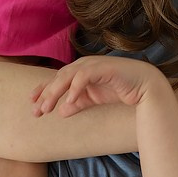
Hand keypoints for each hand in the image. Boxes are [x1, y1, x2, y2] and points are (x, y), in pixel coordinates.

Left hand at [32, 56, 162, 116]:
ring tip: (48, 108)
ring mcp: (93, 65)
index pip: (57, 79)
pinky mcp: (103, 68)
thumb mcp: (93, 99)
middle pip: (59, 78)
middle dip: (46, 95)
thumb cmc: (120, 89)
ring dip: (56, 92)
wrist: (145, 86)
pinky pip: (84, 77)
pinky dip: (75, 88)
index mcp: (80, 71)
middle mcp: (84, 65)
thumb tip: (61, 112)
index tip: (32, 103)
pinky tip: (70, 101)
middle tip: (37, 111)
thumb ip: (78, 104)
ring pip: (67, 76)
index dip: (43, 90)